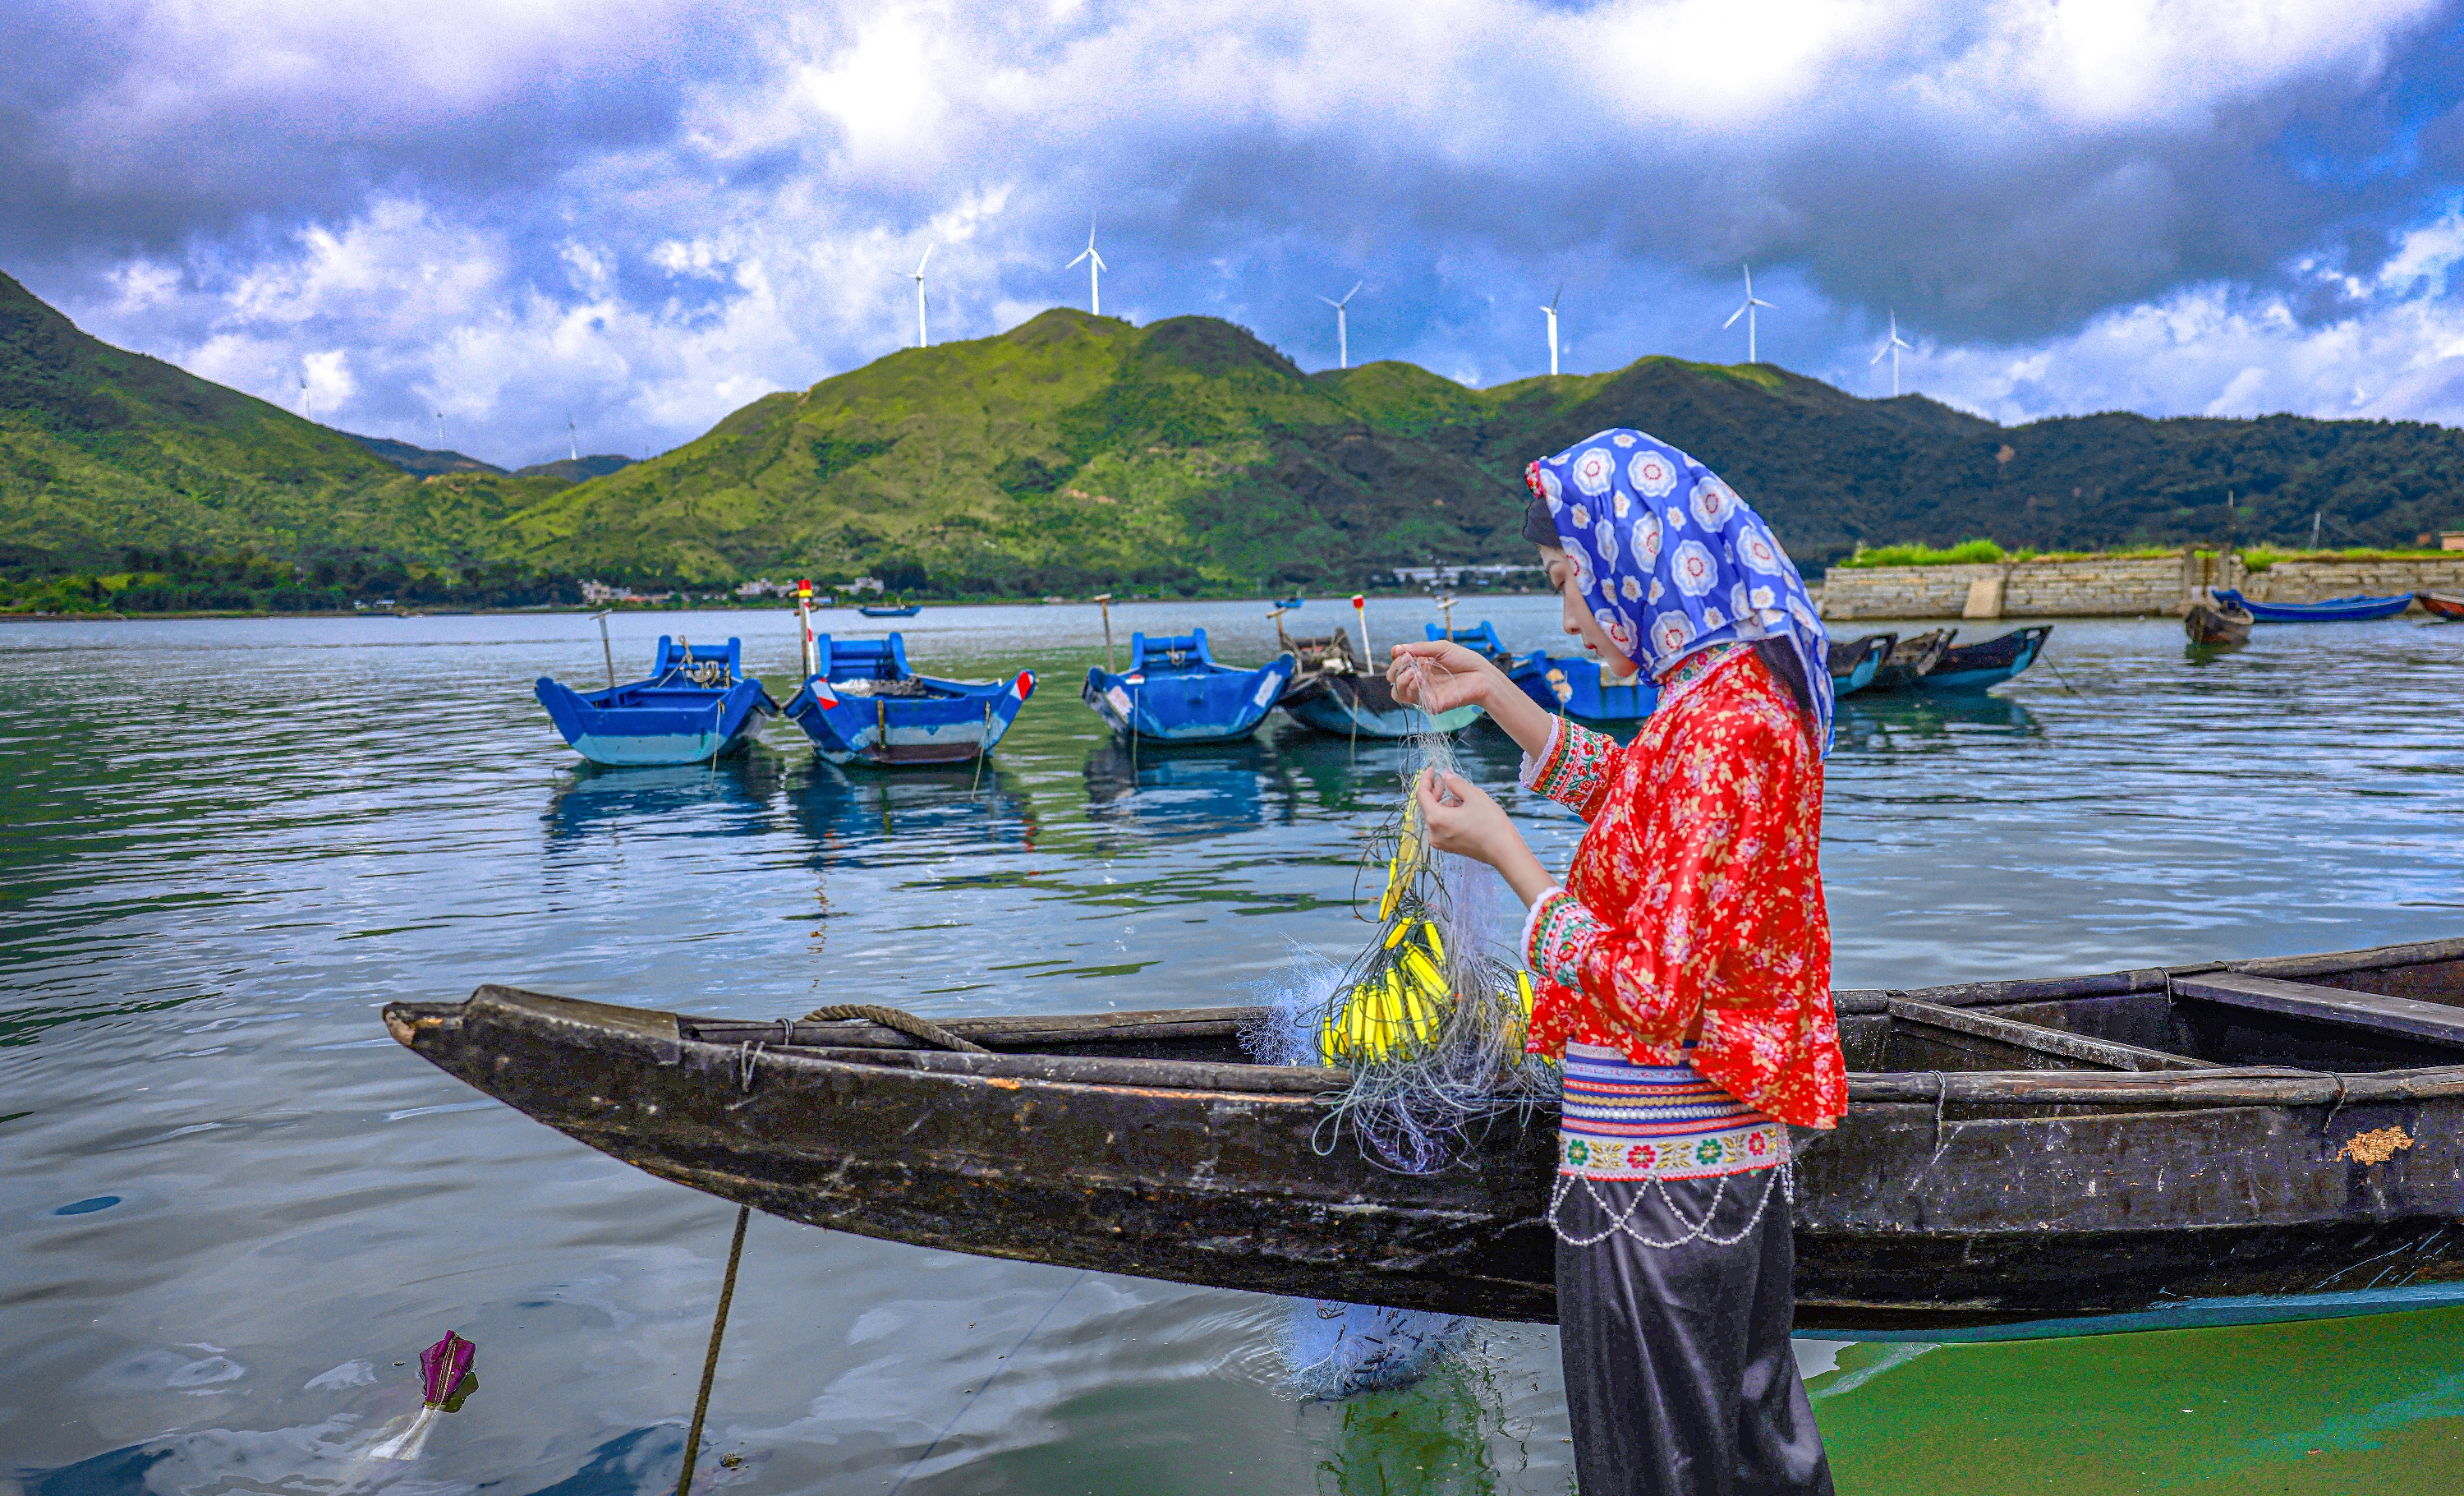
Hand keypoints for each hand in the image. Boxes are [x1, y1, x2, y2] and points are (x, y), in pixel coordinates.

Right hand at [1386, 642, 1497, 712]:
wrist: (1481, 675)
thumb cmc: (1464, 660)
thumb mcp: (1441, 648)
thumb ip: (1419, 648)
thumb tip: (1397, 649)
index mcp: (1421, 665)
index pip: (1398, 664)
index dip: (1396, 658)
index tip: (1399, 651)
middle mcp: (1419, 680)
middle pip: (1394, 679)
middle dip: (1395, 668)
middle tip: (1406, 659)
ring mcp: (1423, 693)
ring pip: (1398, 692)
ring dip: (1401, 679)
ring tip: (1413, 670)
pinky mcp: (1429, 704)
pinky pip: (1412, 699)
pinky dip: (1411, 686)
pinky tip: (1419, 677)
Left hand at [1416, 769, 1553, 904]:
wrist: (1504, 851)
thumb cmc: (1491, 824)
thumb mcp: (1474, 796)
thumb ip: (1456, 784)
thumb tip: (1447, 777)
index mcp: (1436, 819)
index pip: (1422, 795)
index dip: (1426, 780)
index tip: (1432, 769)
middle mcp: (1434, 833)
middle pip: (1428, 806)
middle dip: (1437, 792)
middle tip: (1448, 780)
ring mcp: (1441, 842)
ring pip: (1437, 816)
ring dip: (1446, 804)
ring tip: (1465, 800)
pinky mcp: (1449, 846)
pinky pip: (1443, 826)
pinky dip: (1450, 815)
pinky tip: (1465, 811)